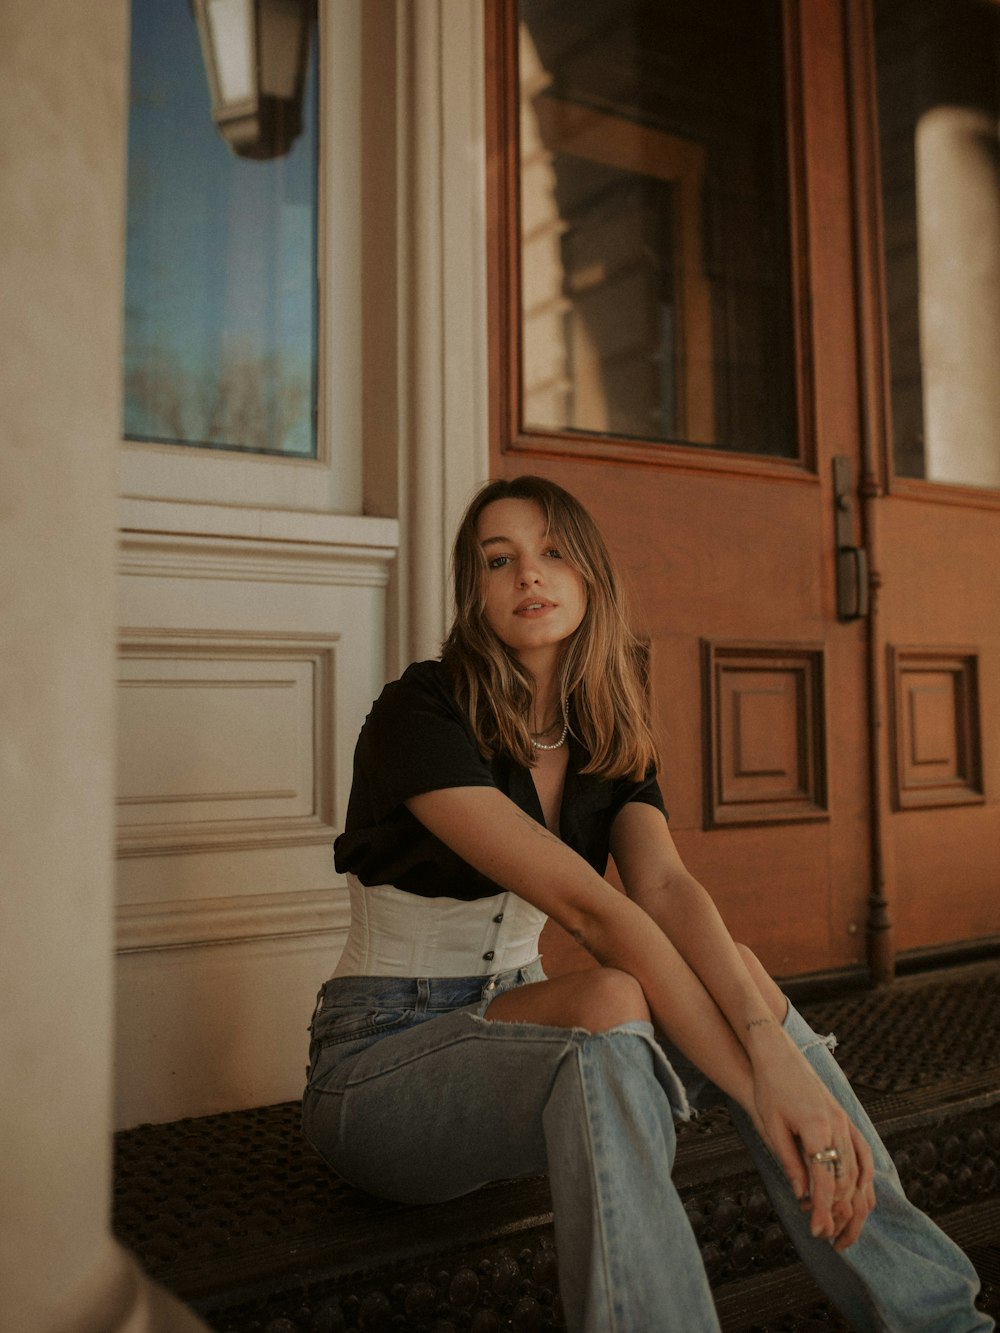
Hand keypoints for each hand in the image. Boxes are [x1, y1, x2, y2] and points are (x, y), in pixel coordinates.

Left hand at [746, 1034, 875, 1248]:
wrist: (777, 1054)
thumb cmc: (769, 1088)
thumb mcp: (771, 1126)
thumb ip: (790, 1162)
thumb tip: (803, 1196)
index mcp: (817, 1128)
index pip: (826, 1181)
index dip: (823, 1211)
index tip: (817, 1233)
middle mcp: (838, 1126)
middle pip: (847, 1182)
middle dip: (841, 1215)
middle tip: (830, 1240)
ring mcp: (846, 1121)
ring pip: (861, 1172)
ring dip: (855, 1203)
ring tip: (846, 1229)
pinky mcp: (847, 1119)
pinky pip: (864, 1155)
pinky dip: (865, 1180)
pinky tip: (861, 1197)